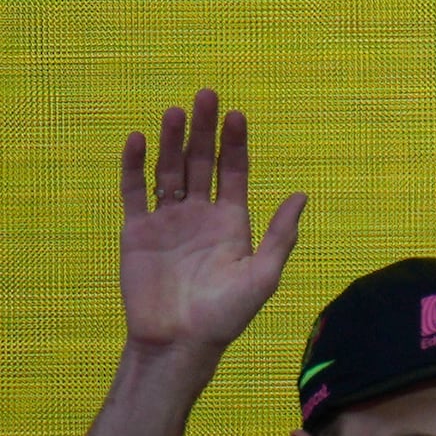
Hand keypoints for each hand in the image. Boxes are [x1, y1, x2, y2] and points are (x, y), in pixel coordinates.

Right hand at [115, 90, 305, 356]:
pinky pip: (134, 191)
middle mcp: (199, 215)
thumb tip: (301, 195)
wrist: (180, 340)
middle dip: (204, 130)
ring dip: (172, 141)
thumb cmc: (226, 315)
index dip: (234, 143)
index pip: (233, 172)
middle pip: (202, 162)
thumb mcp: (263, 275)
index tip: (236, 115)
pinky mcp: (138, 231)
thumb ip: (280, 235)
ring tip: (175, 111)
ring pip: (169, 170)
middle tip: (206, 95)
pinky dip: (133, 166)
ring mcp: (167, 220)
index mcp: (232, 222)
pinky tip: (137, 140)